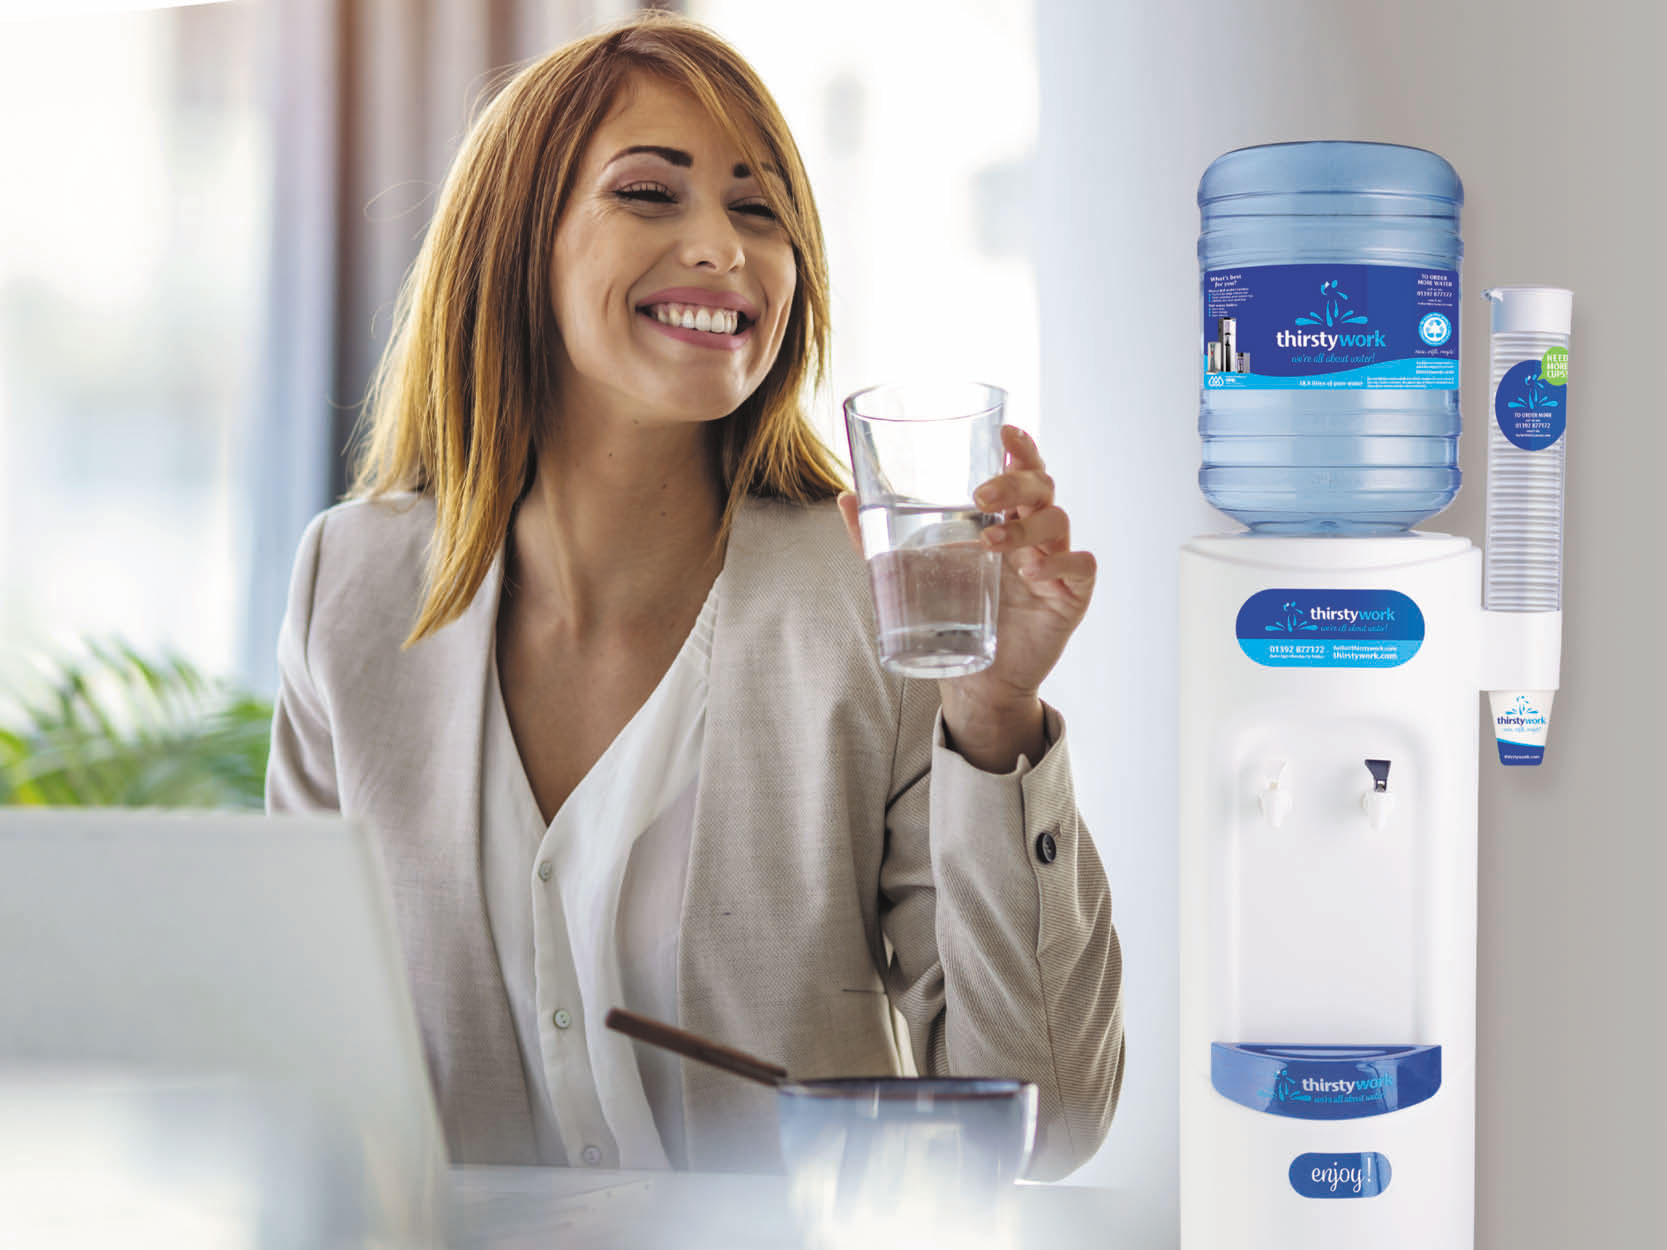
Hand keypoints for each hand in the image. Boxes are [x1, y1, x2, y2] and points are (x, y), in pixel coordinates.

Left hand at [838, 425, 1095, 771]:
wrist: (977, 680)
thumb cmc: (953, 616)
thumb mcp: (913, 573)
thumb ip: (879, 539)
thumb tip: (844, 497)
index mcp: (1005, 519)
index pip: (1022, 471)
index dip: (1021, 448)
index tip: (1006, 432)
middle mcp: (1034, 534)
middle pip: (1042, 487)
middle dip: (1016, 482)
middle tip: (981, 496)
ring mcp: (1055, 562)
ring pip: (1058, 521)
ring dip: (1025, 528)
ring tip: (991, 544)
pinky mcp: (1071, 595)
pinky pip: (1082, 565)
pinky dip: (1060, 562)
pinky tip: (1034, 572)